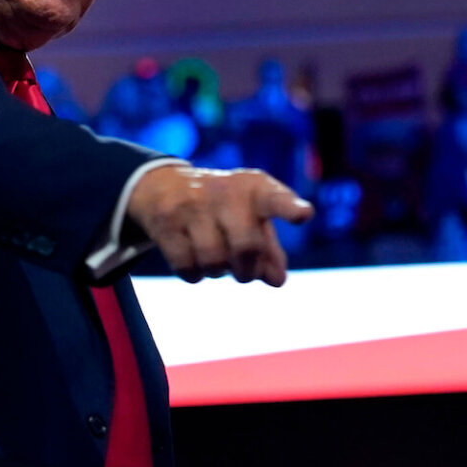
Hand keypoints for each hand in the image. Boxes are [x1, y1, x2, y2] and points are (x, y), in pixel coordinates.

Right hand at [125, 164, 314, 286]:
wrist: (162, 185)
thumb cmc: (222, 207)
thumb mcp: (249, 216)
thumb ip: (268, 248)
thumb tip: (277, 281)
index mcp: (253, 188)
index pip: (275, 198)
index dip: (290, 208)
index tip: (303, 215)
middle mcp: (223, 191)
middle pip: (246, 246)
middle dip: (247, 270)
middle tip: (244, 272)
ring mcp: (191, 205)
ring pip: (214, 261)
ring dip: (218, 272)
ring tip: (215, 260)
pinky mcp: (165, 222)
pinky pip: (186, 267)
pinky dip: (194, 274)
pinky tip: (193, 260)